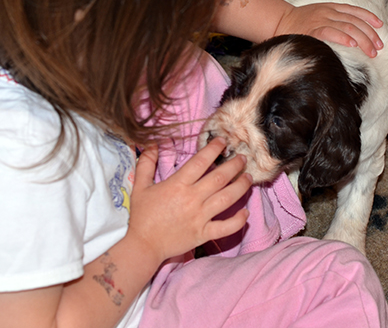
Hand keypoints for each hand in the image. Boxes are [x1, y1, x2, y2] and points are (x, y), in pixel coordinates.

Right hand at [125, 139, 250, 262]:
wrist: (142, 246)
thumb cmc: (141, 216)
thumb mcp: (139, 187)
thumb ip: (146, 164)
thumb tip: (152, 144)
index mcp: (177, 185)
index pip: (201, 162)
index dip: (214, 149)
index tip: (223, 141)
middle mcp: (192, 199)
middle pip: (220, 178)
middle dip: (234, 165)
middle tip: (243, 158)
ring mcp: (200, 217)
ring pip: (227, 198)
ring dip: (241, 186)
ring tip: (248, 178)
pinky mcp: (203, 234)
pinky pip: (226, 227)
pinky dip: (238, 220)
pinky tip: (245, 212)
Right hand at [275, 2, 383, 56]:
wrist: (278, 21)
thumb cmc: (299, 23)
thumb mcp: (319, 15)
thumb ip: (334, 21)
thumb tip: (353, 35)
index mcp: (330, 7)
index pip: (355, 10)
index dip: (369, 18)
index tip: (381, 26)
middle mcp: (328, 12)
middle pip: (355, 21)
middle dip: (370, 34)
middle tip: (379, 47)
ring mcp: (320, 20)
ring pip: (348, 27)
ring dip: (362, 40)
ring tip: (371, 51)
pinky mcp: (312, 30)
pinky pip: (330, 32)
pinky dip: (343, 37)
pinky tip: (353, 45)